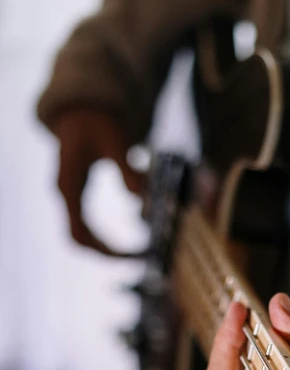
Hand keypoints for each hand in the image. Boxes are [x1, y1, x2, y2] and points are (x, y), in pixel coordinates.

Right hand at [54, 109, 144, 256]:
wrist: (81, 110)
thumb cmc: (97, 122)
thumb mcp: (115, 143)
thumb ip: (129, 170)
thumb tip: (144, 198)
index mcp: (70, 184)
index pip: (80, 230)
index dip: (103, 248)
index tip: (129, 256)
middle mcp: (65, 194)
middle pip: (79, 237)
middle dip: (107, 252)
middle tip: (138, 259)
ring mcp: (70, 196)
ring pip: (82, 234)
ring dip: (106, 247)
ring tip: (136, 254)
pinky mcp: (78, 195)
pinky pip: (87, 225)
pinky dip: (105, 237)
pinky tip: (127, 241)